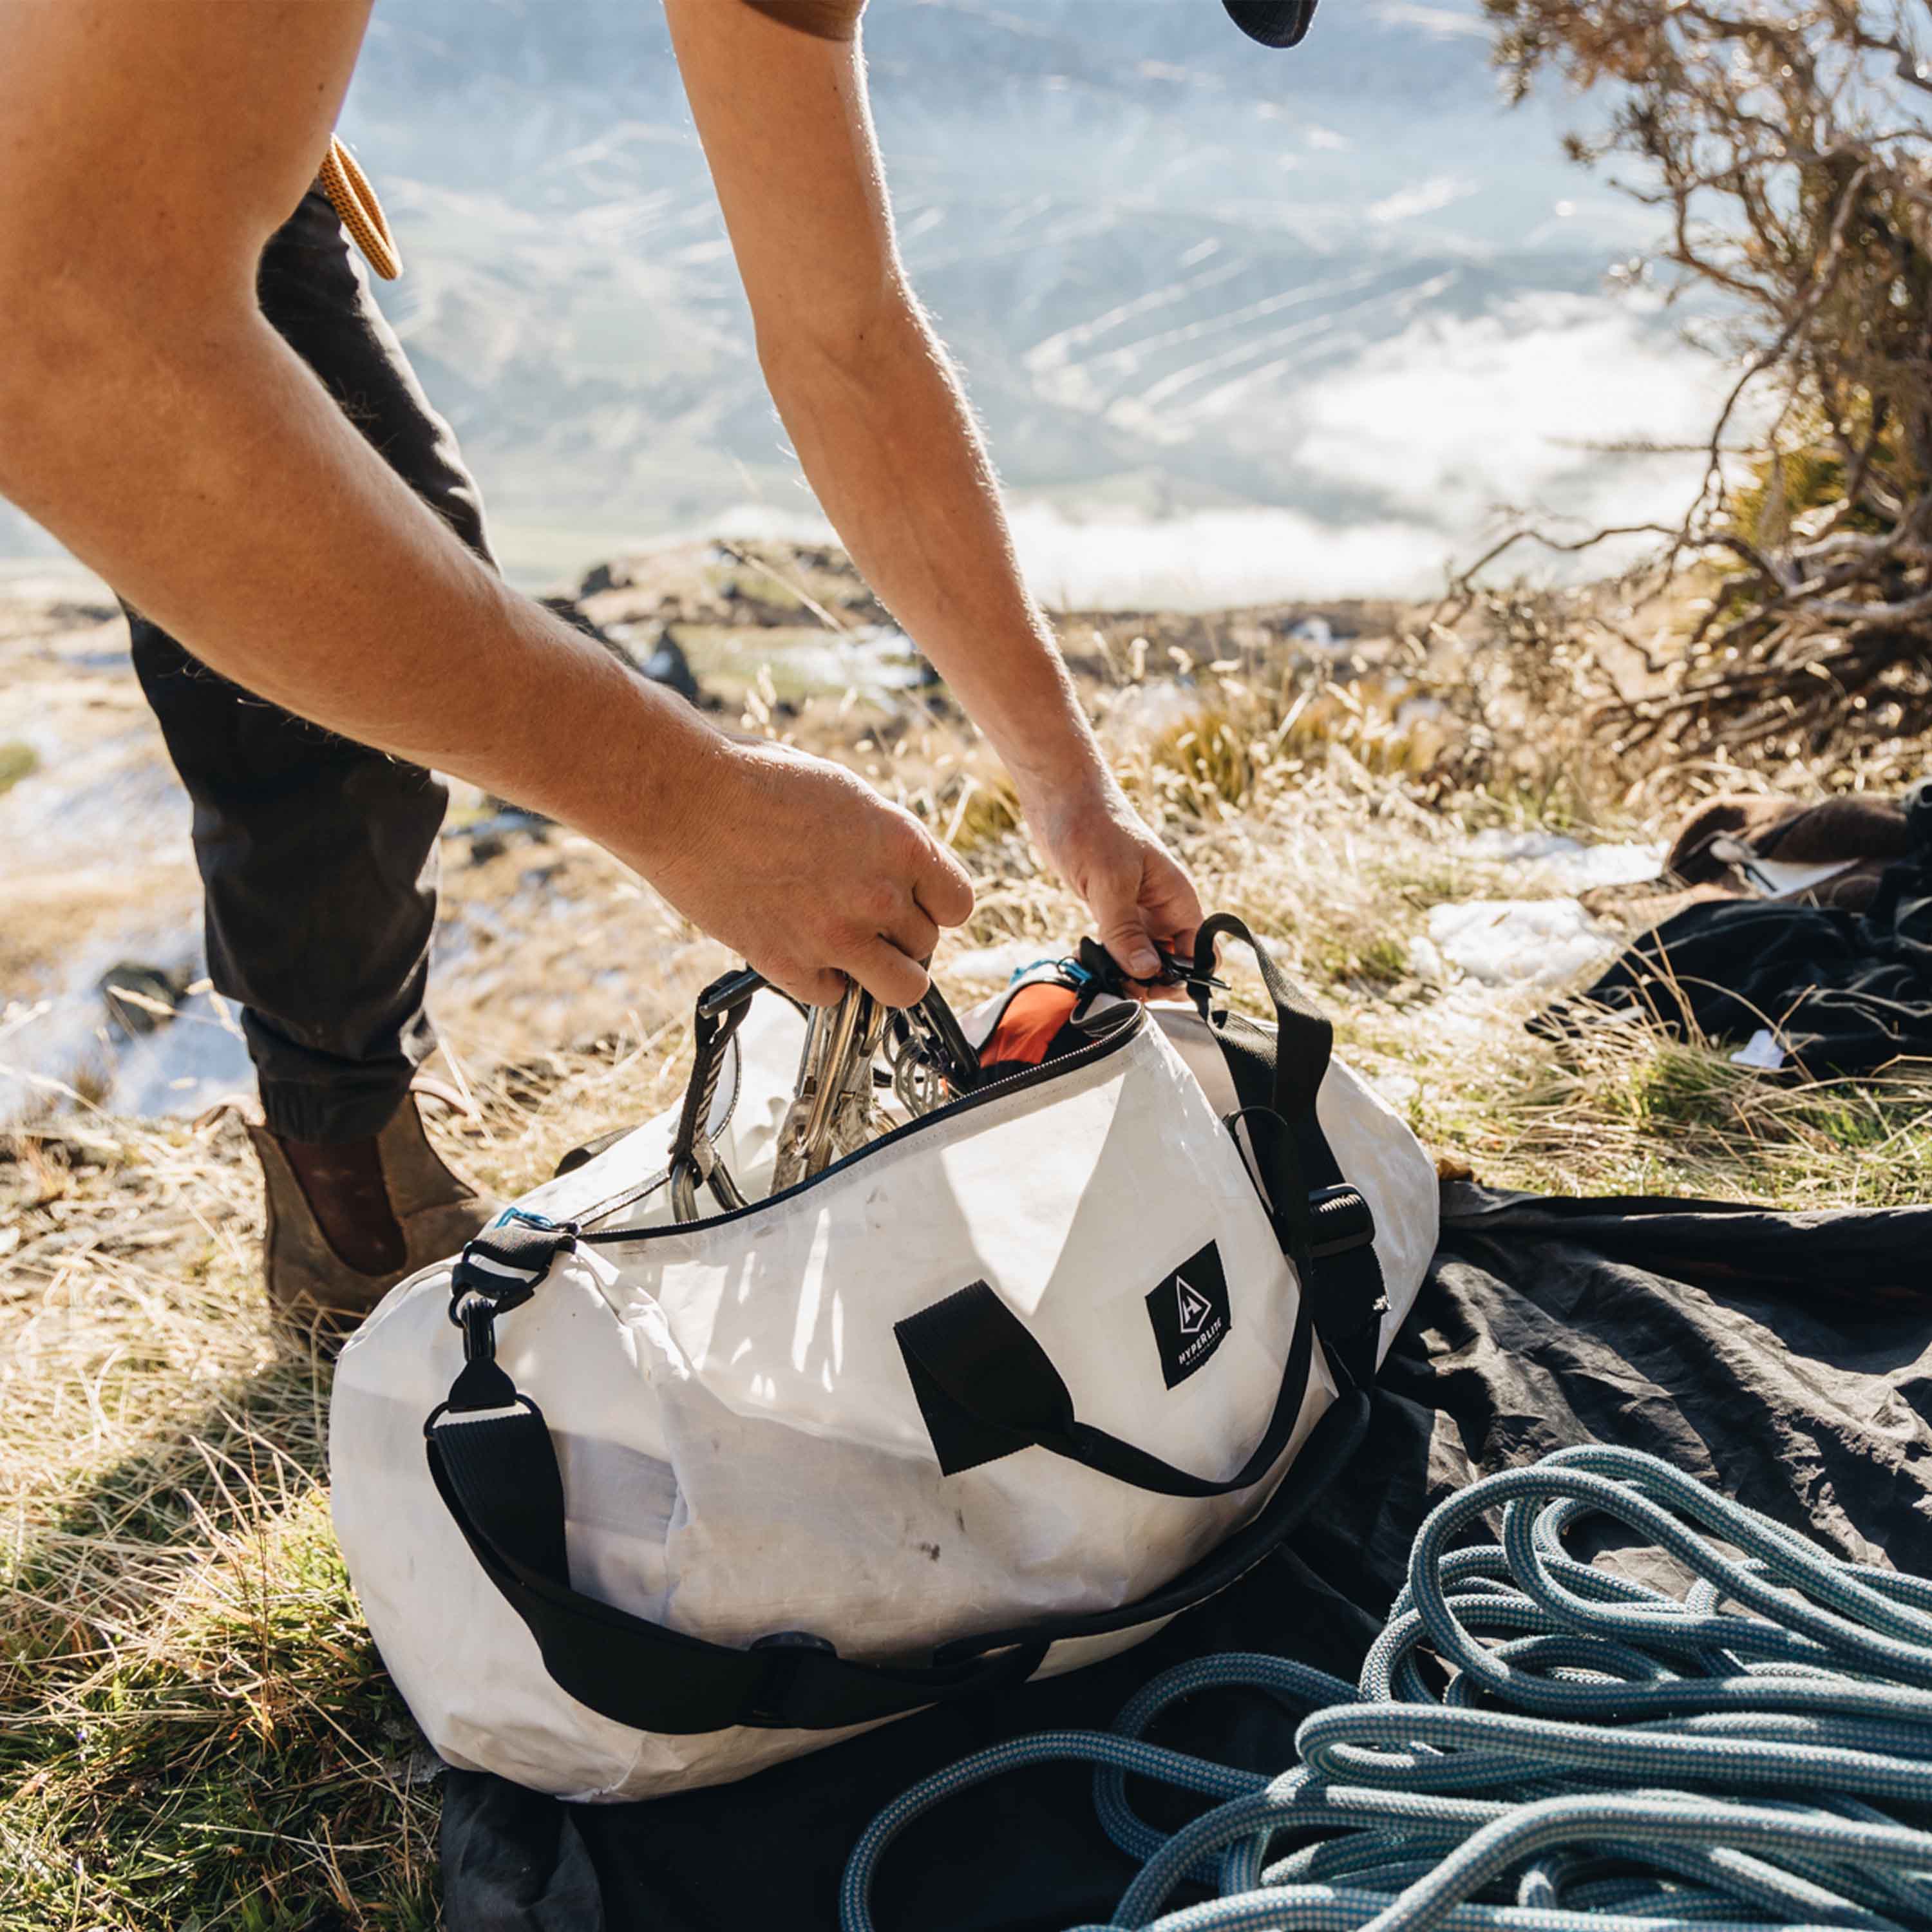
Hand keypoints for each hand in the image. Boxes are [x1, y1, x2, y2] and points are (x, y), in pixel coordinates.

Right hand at [646, 738, 974, 1007]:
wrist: (684, 798)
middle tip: (860, 917)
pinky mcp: (790, 965)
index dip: (934, 905)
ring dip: (880, 973)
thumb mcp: (843, 794)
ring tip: (850, 951)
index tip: (910, 901)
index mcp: (901, 843)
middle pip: (926, 946)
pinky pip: (834, 997)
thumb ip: (882, 841)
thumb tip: (897, 873)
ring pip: (903, 989)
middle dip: (898, 935)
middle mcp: (880, 895)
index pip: (959, 904)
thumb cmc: (755, 780)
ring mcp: (837, 936)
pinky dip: (820, 981)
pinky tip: (798, 949)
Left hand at [1024, 777, 1203, 987]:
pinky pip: (1118, 945)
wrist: (1061, 796)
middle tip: (1122, 988)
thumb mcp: (1110, 882)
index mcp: (1177, 898)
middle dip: (1152, 982)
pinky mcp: (1110, 908)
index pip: (1199, 952)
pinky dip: (1107, 959)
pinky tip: (1088, 963)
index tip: (1153, 988)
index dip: (1184, 977)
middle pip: (1172, 962)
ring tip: (1102, 978)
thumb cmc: (1093, 827)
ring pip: (1143, 957)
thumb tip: (1147, 972)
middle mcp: (1162, 907)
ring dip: (1126, 974)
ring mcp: (1136, 909)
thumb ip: (1126, 931)